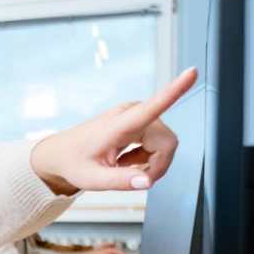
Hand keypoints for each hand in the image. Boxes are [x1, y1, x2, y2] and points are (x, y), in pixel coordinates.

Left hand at [29, 67, 196, 194]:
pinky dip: (147, 158)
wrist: (61, 153)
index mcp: (120, 124)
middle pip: (168, 142)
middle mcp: (132, 113)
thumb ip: (119, 182)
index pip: (153, 106)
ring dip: (151, 162)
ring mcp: (137, 115)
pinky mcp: (140, 119)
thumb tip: (147, 182)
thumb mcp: (92, 179)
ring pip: (166, 144)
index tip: (192, 72)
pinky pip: (160, 143)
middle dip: (158, 165)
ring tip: (123, 167)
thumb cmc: (74, 163)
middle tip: (134, 179)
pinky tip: (126, 161)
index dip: (175, 90)